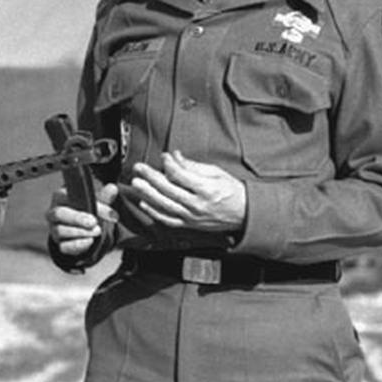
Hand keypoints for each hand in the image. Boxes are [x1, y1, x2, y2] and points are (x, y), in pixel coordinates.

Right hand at [45, 184, 118, 255]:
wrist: (82, 226)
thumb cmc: (85, 208)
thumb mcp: (95, 200)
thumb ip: (104, 196)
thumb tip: (113, 188)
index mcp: (60, 197)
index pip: (65, 196)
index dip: (82, 202)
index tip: (100, 209)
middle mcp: (53, 212)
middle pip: (59, 214)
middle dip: (77, 218)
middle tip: (93, 222)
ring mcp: (54, 229)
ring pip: (60, 231)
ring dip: (80, 232)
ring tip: (97, 231)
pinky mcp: (59, 243)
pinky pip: (64, 246)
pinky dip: (77, 245)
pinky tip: (90, 241)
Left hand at [129, 150, 245, 231]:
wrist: (244, 214)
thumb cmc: (231, 191)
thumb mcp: (216, 173)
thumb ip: (192, 166)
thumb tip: (174, 156)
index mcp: (207, 189)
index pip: (181, 176)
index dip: (169, 165)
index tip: (163, 157)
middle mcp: (198, 205)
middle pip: (169, 190)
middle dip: (151, 177)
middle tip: (139, 168)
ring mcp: (192, 217)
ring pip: (165, 205)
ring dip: (148, 194)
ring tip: (137, 184)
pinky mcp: (189, 225)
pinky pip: (168, 219)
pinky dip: (154, 211)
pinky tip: (144, 202)